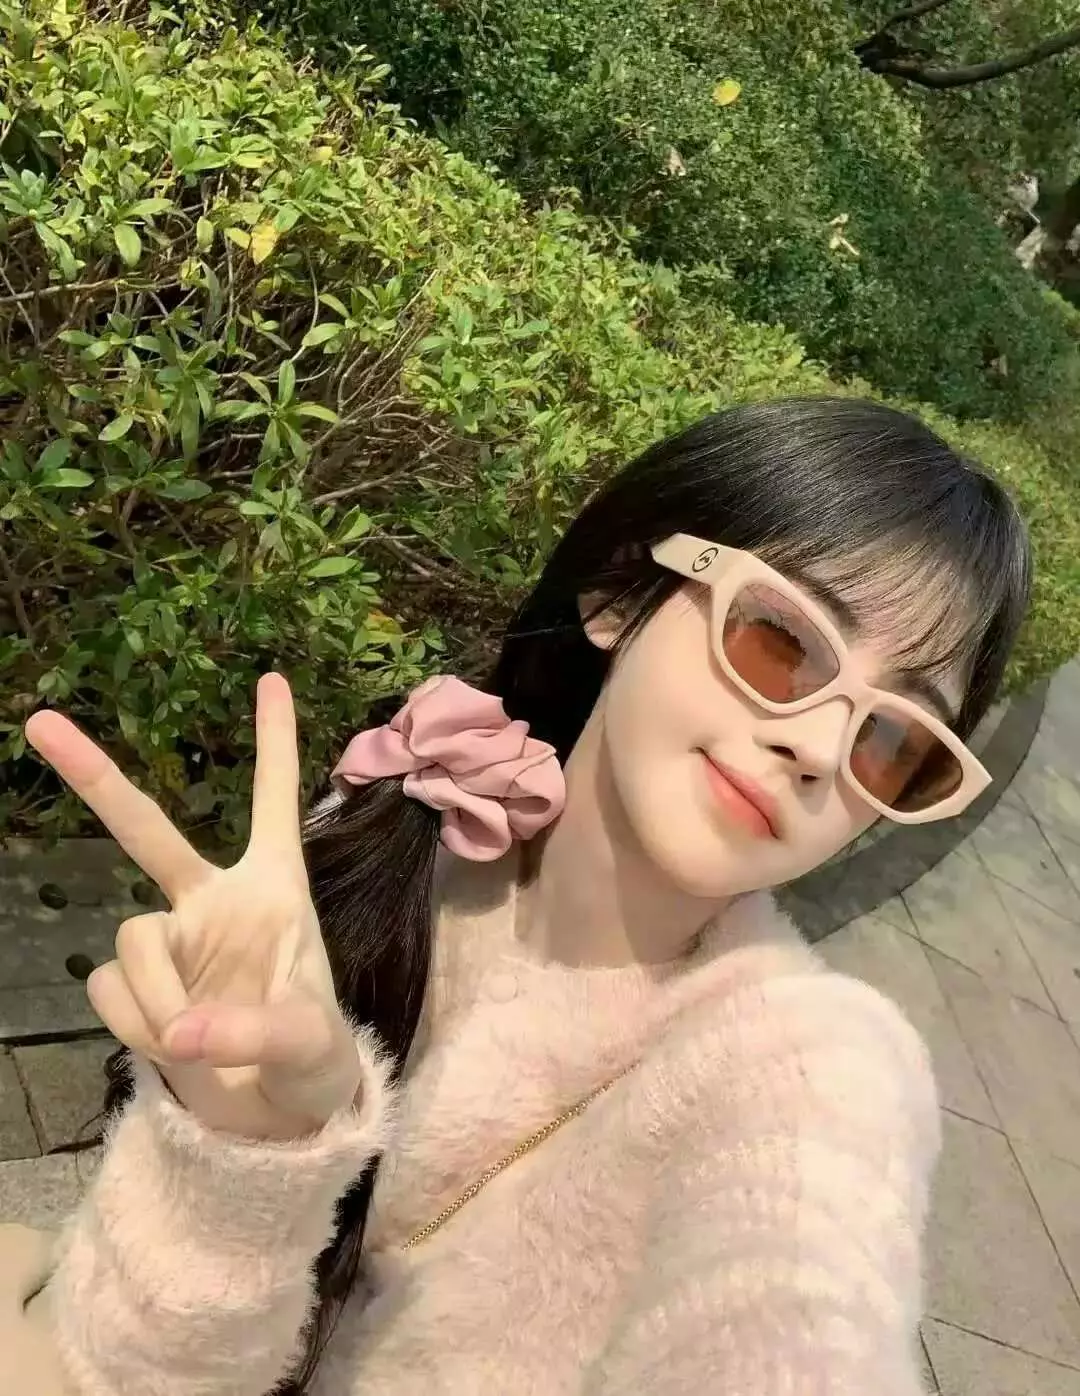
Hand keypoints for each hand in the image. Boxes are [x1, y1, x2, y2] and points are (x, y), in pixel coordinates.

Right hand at [25, 674, 360, 1140]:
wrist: (274, 1115)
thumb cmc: (314, 1061)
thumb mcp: (309, 1048)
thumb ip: (254, 1033)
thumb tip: (185, 1033)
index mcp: (275, 891)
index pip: (272, 804)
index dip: (272, 742)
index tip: (270, 678)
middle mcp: (212, 901)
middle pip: (147, 829)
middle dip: (95, 777)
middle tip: (38, 721)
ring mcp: (170, 939)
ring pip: (128, 939)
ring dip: (156, 996)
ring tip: (196, 1041)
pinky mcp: (136, 983)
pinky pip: (108, 987)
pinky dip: (134, 1022)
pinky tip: (170, 1045)